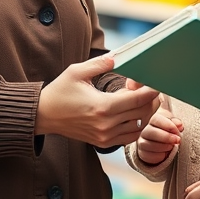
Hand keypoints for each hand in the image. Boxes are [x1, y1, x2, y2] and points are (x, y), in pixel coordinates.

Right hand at [37, 55, 160, 147]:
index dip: (151, 90)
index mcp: (102, 106)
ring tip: (140, 99)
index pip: (138, 99)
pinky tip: (132, 112)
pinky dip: (136, 125)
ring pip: (139, 126)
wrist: (44, 116)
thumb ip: (100, 63)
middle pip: (142, 113)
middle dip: (150, 99)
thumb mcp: (77, 72)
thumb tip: (118, 56)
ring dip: (145, 113)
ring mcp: (105, 136)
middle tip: (146, 87)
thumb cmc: (59, 92)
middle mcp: (106, 124)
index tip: (155, 82)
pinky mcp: (103, 142)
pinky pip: (129, 137)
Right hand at [136, 106, 183, 164]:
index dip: (168, 124)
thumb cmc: (168, 132)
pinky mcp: (143, 154)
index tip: (178, 129)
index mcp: (153, 121)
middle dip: (166, 137)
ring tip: (171, 147)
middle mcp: (145, 131)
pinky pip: (148, 156)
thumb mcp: (173, 125)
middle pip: (151, 132)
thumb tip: (179, 125)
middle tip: (177, 140)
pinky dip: (159, 156)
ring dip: (163, 147)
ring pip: (149, 145)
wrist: (162, 145)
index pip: (156, 119)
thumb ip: (176, 123)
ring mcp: (142, 143)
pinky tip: (165, 154)